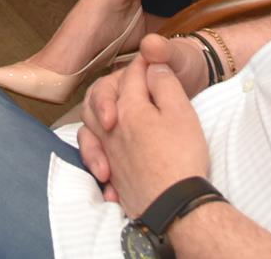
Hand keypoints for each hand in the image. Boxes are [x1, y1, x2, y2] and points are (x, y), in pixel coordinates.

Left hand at [77, 38, 212, 210]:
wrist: (174, 206)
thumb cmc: (182, 157)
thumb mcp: (181, 112)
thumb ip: (164, 83)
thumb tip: (151, 65)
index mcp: (129, 107)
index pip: (131, 75)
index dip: (145, 65)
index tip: (156, 63)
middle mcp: (110, 129)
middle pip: (98, 97)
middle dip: (112, 86)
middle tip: (133, 85)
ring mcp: (108, 153)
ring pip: (88, 126)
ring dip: (96, 117)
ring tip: (110, 117)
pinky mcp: (111, 175)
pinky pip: (94, 158)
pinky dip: (97, 153)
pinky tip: (111, 158)